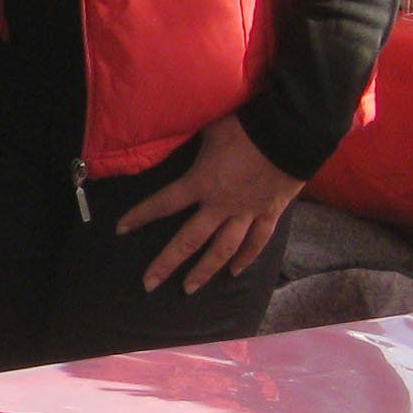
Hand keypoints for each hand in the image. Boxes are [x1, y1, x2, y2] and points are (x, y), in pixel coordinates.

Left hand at [117, 114, 304, 295]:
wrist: (291, 130)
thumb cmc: (247, 125)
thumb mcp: (209, 127)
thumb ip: (189, 137)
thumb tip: (169, 130)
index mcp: (201, 182)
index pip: (163, 203)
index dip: (140, 215)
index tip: (120, 229)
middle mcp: (220, 204)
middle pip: (189, 240)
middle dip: (167, 263)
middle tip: (149, 283)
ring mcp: (246, 212)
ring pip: (222, 249)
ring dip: (205, 270)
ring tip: (189, 288)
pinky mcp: (270, 212)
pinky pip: (258, 241)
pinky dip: (246, 257)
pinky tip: (235, 271)